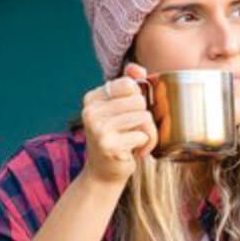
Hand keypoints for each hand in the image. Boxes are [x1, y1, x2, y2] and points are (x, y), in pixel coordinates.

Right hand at [80, 62, 158, 185]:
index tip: (128, 114)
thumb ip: (129, 84)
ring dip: (147, 132)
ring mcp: (98, 128)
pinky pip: (144, 135)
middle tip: (134, 130)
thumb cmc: (117, 138)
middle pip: (139, 100)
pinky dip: (146, 144)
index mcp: (92, 98)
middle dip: (144, 117)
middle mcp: (91, 111)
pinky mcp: (109, 145)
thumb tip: (137, 67)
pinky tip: (135, 152)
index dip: (137, 99)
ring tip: (136, 141)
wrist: (104, 173)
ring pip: (144, 116)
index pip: (128, 84)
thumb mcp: (120, 109)